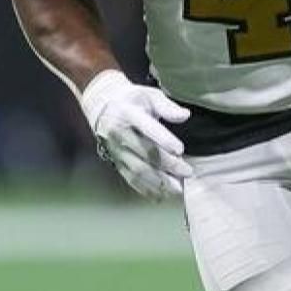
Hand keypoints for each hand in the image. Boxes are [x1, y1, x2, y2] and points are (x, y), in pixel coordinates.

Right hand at [78, 70, 192, 199]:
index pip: (147, 128)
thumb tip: (185, 115)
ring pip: (138, 169)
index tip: (180, 150)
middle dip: (168, 165)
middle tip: (188, 173)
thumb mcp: (148, 95)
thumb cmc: (132, 99)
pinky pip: (130, 178)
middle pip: (145, 153)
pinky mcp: (115, 161)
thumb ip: (167, 106)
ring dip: (158, 181)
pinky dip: (145, 188)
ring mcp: (116, 150)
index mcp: (128, 113)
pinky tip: (160, 196)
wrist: (102, 107)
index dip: (163, 139)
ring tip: (178, 189)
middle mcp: (119, 133)